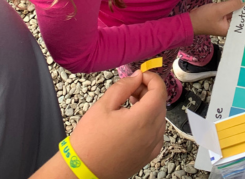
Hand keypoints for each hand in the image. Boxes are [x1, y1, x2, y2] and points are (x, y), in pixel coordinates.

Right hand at [30, 71, 166, 178]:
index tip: (140, 75)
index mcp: (143, 119)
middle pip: (160, 102)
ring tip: (129, 104)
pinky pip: (156, 132)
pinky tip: (132, 122)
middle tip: (130, 89)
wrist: (84, 170)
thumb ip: (124, 86)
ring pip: (159, 117)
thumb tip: (137, 76)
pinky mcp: (150, 155)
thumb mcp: (103, 105)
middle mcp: (154, 133)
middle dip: (148, 91)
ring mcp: (153, 146)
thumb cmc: (90, 139)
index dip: (152, 78)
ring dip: (149, 106)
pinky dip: (149, 122)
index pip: (159, 90)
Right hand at [190, 0, 244, 35]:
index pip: (243, 19)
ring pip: (234, 10)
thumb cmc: (203, 18)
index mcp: (230, 29)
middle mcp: (229, 26)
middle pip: (239, 14)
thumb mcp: (218, 10)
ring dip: (237, 1)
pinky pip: (228, 9)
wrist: (188, 21)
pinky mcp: (220, 17)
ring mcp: (224, 21)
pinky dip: (231, 2)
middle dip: (243, 4)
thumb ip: (232, 4)